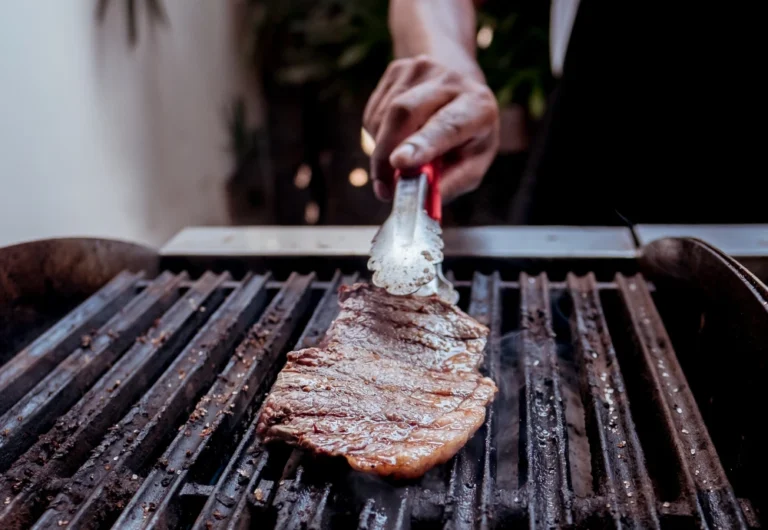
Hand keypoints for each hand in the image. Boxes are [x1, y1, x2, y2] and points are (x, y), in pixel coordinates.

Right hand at [363, 55, 499, 201]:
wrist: (461, 84)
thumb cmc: (469, 134)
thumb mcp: (473, 163)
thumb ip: (451, 183)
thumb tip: (422, 201)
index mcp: (478, 107)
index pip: (447, 125)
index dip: (422, 144)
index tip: (400, 163)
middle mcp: (450, 81)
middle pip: (403, 112)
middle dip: (385, 154)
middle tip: (384, 187)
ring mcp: (420, 69)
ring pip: (383, 116)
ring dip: (382, 148)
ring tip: (400, 158)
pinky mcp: (397, 70)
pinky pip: (374, 113)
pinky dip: (378, 136)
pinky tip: (396, 137)